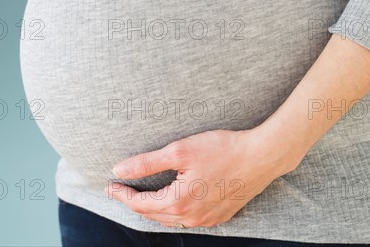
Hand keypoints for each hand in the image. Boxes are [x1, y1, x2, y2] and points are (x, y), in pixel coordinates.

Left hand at [105, 128, 299, 228]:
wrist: (260, 156)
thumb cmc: (221, 149)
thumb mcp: (179, 151)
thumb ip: (146, 163)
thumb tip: (119, 170)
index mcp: (179, 202)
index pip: (140, 204)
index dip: (122, 194)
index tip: (109, 185)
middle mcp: (192, 217)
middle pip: (153, 214)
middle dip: (134, 202)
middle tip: (120, 188)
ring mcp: (208, 220)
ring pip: (171, 218)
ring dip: (153, 208)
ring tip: (140, 194)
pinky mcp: (220, 216)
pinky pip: (188, 219)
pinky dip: (173, 210)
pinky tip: (171, 199)